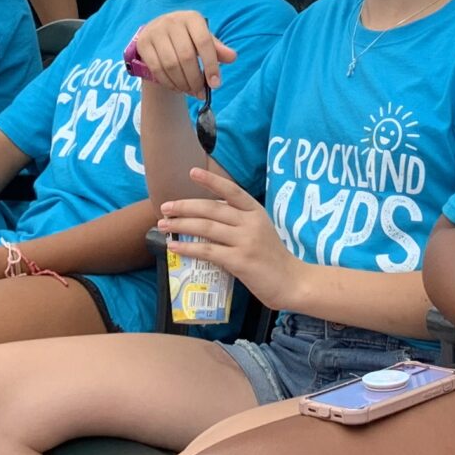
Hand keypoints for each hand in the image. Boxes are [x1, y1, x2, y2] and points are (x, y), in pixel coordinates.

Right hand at [127, 8, 232, 95]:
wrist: (160, 33)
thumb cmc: (188, 37)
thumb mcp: (204, 39)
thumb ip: (218, 49)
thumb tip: (232, 57)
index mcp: (192, 18)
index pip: (204, 42)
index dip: (211, 65)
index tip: (216, 84)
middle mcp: (172, 21)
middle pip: (186, 56)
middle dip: (195, 79)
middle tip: (201, 93)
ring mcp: (155, 31)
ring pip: (170, 65)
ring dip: (182, 83)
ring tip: (191, 91)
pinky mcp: (143, 43)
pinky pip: (157, 69)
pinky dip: (169, 83)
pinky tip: (178, 88)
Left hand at [159, 164, 298, 307]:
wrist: (292, 282)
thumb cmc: (273, 258)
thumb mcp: (260, 231)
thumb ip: (239, 222)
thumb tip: (207, 218)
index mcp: (256, 212)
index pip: (231, 191)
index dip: (211, 181)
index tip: (191, 172)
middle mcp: (251, 223)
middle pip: (212, 208)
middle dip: (185, 206)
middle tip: (165, 208)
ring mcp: (246, 241)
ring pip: (206, 227)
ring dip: (181, 225)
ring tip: (163, 226)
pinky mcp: (239, 261)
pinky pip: (208, 251)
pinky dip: (188, 247)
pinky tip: (175, 247)